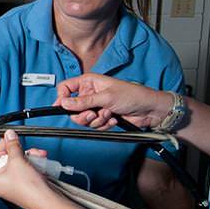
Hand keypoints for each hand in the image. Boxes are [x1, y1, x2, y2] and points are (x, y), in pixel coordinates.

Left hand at [0, 130, 55, 208]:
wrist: (45, 199)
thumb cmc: (28, 189)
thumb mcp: (17, 160)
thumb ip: (12, 146)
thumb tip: (9, 136)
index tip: (6, 142)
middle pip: (3, 160)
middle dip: (17, 152)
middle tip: (21, 147)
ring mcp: (10, 185)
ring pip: (16, 163)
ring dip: (27, 156)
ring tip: (34, 154)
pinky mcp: (21, 185)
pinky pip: (23, 169)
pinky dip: (30, 163)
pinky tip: (38, 160)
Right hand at [55, 73, 169, 129]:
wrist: (148, 110)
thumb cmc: (132, 95)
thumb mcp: (105, 97)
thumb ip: (83, 101)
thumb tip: (64, 103)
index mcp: (89, 82)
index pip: (66, 88)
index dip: (62, 97)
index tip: (61, 107)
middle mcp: (90, 94)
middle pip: (73, 108)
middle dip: (83, 114)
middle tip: (93, 114)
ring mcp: (96, 106)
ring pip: (84, 119)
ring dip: (96, 120)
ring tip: (108, 114)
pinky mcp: (102, 117)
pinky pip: (94, 126)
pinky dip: (104, 124)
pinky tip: (113, 119)